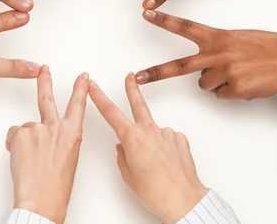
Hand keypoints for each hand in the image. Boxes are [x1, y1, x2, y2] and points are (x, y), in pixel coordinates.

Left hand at [5, 67, 88, 223]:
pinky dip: (14, 145)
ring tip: (30, 160)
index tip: (83, 77)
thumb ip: (59, 140)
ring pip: (26, 127)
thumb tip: (45, 135)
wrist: (42, 200)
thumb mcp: (68, 158)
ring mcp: (38, 128)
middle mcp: (56, 127)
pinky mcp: (21, 133)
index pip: (78, 105)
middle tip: (44, 69)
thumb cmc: (56, 187)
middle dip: (45, 81)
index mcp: (73, 134)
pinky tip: (21, 159)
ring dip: (25, 140)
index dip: (80, 89)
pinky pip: (14, 135)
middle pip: (48, 98)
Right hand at [89, 74, 207, 223]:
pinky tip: (167, 164)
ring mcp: (166, 133)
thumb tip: (123, 146)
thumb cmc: (156, 192)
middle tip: (129, 77)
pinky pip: (167, 140)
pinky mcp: (180, 139)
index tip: (93, 86)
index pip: (111, 113)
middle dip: (131, 89)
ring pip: (153, 132)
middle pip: (138, 104)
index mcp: (132, 139)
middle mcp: (150, 131)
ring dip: (151, 143)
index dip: (99, 97)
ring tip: (156, 165)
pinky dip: (165, 149)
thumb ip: (123, 155)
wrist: (184, 200)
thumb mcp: (128, 175)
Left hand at [136, 10, 276, 99]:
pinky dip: (230, 92)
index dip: (164, 20)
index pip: (185, 26)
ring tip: (237, 73)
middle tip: (137, 77)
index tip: (146, 14)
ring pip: (204, 84)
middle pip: (179, 66)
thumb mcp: (239, 38)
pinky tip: (245, 83)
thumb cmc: (267, 48)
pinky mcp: (234, 89)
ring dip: (216, 82)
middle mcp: (218, 54)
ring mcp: (225, 72)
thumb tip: (205, 65)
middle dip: (156, 73)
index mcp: (218, 37)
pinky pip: (221, 95)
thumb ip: (218, 46)